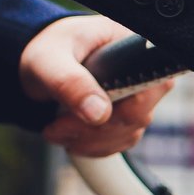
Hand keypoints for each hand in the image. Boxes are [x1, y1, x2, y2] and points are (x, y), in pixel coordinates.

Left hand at [22, 14, 172, 156]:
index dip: (123, 106)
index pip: (151, 84)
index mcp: (135, 48)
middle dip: (93, 128)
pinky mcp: (128, 118)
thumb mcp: (49, 59)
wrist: (41, 64)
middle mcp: (145, 74)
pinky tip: (69, 135)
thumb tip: (99, 114)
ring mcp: (138, 99)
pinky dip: (92, 146)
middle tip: (57, 125)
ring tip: (56, 129)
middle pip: (137, 115)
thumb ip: (72, 82)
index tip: (85, 115)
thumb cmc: (47, 50)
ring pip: (127, 134)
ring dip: (89, 140)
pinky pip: (119, 143)